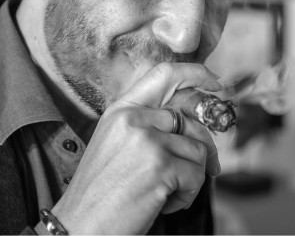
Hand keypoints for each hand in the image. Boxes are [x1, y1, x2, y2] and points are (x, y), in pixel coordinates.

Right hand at [51, 63, 220, 234]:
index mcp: (122, 109)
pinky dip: (187, 194)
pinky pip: (196, 175)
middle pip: (191, 118)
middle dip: (207, 143)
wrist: (80, 225)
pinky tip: (162, 203)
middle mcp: (133, 118)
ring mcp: (147, 140)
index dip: (195, 74)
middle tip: (210, 164)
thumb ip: (148, 122)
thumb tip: (190, 119)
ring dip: (190, 176)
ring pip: (198, 149)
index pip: (165, 74)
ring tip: (165, 191)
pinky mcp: (160, 167)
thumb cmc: (101, 188)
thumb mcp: (118, 141)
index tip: (214, 83)